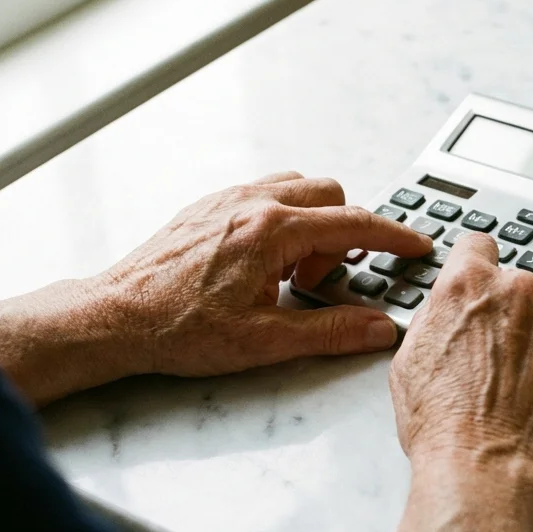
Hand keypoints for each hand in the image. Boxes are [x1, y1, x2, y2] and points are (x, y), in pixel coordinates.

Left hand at [0, 172, 431, 404]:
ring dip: (314, 223)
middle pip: (331, 195)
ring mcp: (228, 199)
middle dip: (345, 235)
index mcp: (272, 231)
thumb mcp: (265, 342)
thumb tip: (378, 327)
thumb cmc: (178, 328)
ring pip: (298, 188)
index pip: (355, 222)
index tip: (417, 245)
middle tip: (325, 280)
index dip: (395, 236)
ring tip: (293, 273)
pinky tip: (265, 264)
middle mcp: (252, 203)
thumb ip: (332, 332)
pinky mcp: (209, 205)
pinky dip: (284, 220)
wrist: (115, 318)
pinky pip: (266, 193)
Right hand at [388, 233, 532, 482]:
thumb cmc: (443, 422)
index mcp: (469, 284)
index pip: (477, 246)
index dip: (476, 267)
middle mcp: (519, 290)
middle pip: (516, 287)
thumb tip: (447, 311)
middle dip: (507, 314)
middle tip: (493, 359)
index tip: (480, 281)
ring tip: (518, 387)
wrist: (487, 466)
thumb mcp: (410, 358)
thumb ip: (436, 318)